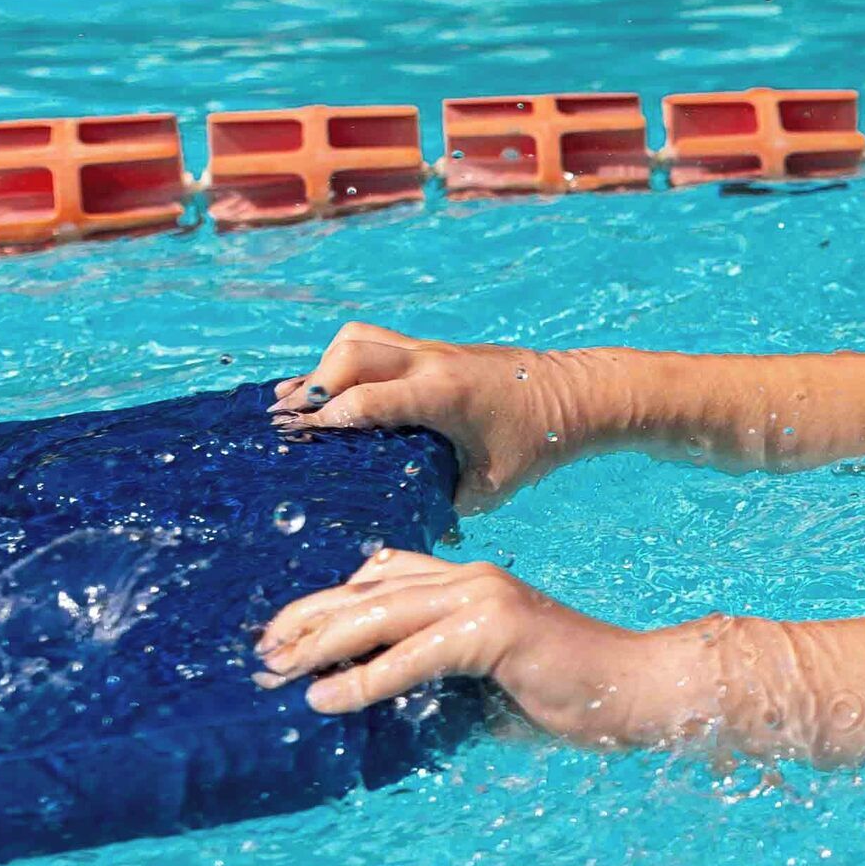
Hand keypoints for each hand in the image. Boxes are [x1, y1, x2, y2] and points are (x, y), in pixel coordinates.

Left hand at [257, 547, 637, 731]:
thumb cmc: (571, 696)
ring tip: (277, 673)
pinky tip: (328, 699)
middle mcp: (470, 579)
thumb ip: (439, 686)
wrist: (640, 689)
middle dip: (306, 620)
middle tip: (260, 653)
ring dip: (320, 645)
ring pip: (380, 614)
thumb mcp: (489, 688)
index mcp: (469, 585)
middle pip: (367, 589)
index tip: (282, 634)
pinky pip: (414, 654)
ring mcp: (483, 598)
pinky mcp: (495, 629)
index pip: (381, 576)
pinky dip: (365, 678)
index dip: (326, 601)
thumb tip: (383, 712)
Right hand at [271, 321, 594, 509]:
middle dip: (313, 383)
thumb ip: (441, 503)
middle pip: (352, 352)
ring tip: (298, 402)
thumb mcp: (489, 486)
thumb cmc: (537, 443)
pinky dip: (347, 361)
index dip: (327, 418)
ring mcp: (432, 350)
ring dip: (326, 365)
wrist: (578, 395)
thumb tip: (399, 528)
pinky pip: (377, 342)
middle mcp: (431, 362)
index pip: (367, 399)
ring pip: (361, 337)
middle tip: (287, 420)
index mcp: (442, 394)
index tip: (295, 438)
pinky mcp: (435, 349)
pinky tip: (332, 390)